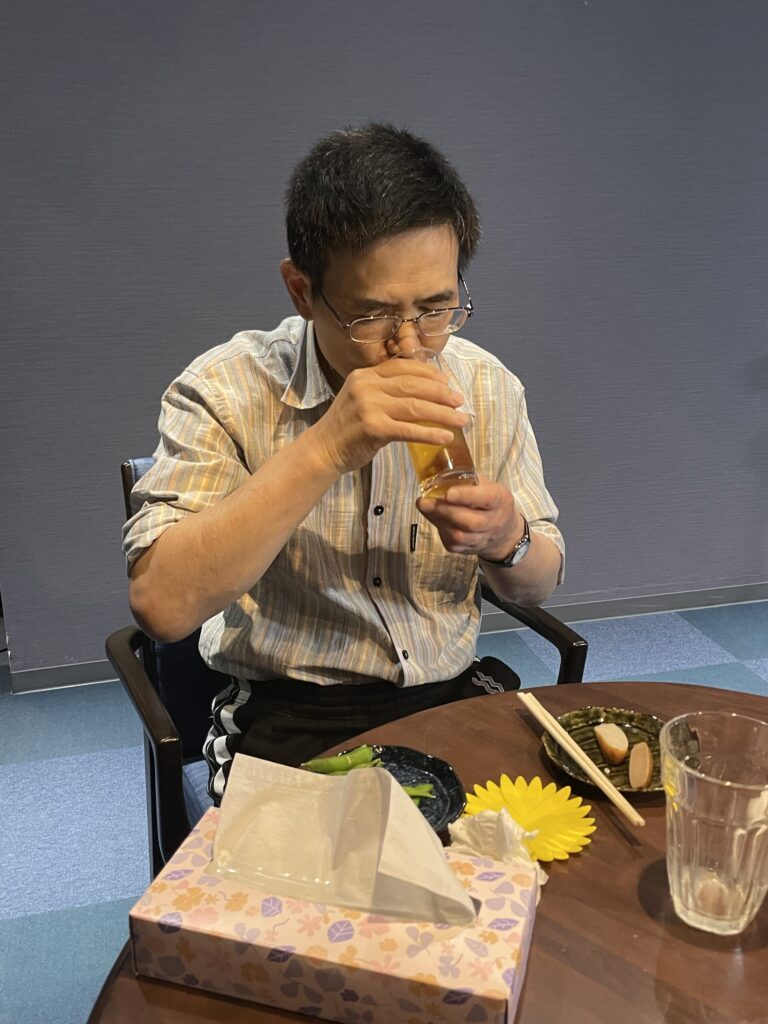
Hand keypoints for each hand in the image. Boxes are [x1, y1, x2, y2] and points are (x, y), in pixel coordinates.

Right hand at [308, 358, 467, 473]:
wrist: (323, 450)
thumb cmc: (347, 429)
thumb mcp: (362, 400)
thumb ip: (385, 392)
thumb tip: (424, 393)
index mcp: (365, 375)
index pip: (403, 367)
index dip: (429, 373)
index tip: (447, 381)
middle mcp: (366, 386)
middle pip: (413, 385)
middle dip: (441, 393)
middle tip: (460, 401)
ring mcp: (369, 406)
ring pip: (415, 406)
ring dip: (443, 414)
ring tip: (461, 420)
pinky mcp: (373, 428)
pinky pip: (409, 430)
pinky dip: (430, 433)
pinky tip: (445, 437)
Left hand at [416, 475, 525, 559]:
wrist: (504, 533)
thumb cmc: (491, 502)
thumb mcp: (488, 485)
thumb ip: (468, 478)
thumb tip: (439, 467)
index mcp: (500, 500)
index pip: (486, 499)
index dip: (467, 497)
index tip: (448, 493)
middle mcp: (493, 522)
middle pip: (469, 522)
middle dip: (445, 511)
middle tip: (425, 501)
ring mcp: (481, 539)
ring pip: (459, 536)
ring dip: (438, 520)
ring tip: (425, 506)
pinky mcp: (467, 550)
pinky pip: (452, 543)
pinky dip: (439, 529)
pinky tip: (433, 516)